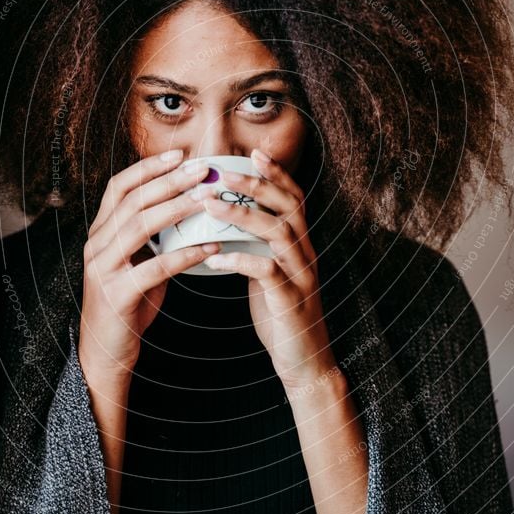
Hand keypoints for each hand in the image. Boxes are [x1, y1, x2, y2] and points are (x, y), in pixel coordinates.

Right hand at [79, 150, 219, 379]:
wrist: (106, 352)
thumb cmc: (129, 303)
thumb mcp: (138, 262)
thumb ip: (155, 236)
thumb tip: (191, 206)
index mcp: (101, 232)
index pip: (119, 186)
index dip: (148, 167)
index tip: (179, 154)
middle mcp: (97, 245)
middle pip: (133, 200)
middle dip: (170, 180)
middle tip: (203, 169)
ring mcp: (103, 269)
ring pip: (140, 227)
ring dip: (177, 208)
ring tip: (208, 198)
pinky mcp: (117, 294)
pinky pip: (155, 268)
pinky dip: (185, 255)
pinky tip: (211, 246)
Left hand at [202, 148, 334, 386]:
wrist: (304, 361)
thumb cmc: (280, 313)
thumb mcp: (270, 272)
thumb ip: (258, 247)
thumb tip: (226, 222)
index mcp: (300, 244)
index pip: (294, 198)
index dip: (276, 173)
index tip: (253, 153)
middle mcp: (305, 253)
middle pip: (288, 206)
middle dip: (256, 184)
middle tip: (221, 171)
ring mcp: (301, 275)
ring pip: (278, 232)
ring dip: (242, 214)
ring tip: (208, 203)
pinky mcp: (290, 300)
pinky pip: (266, 272)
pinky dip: (239, 260)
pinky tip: (213, 257)